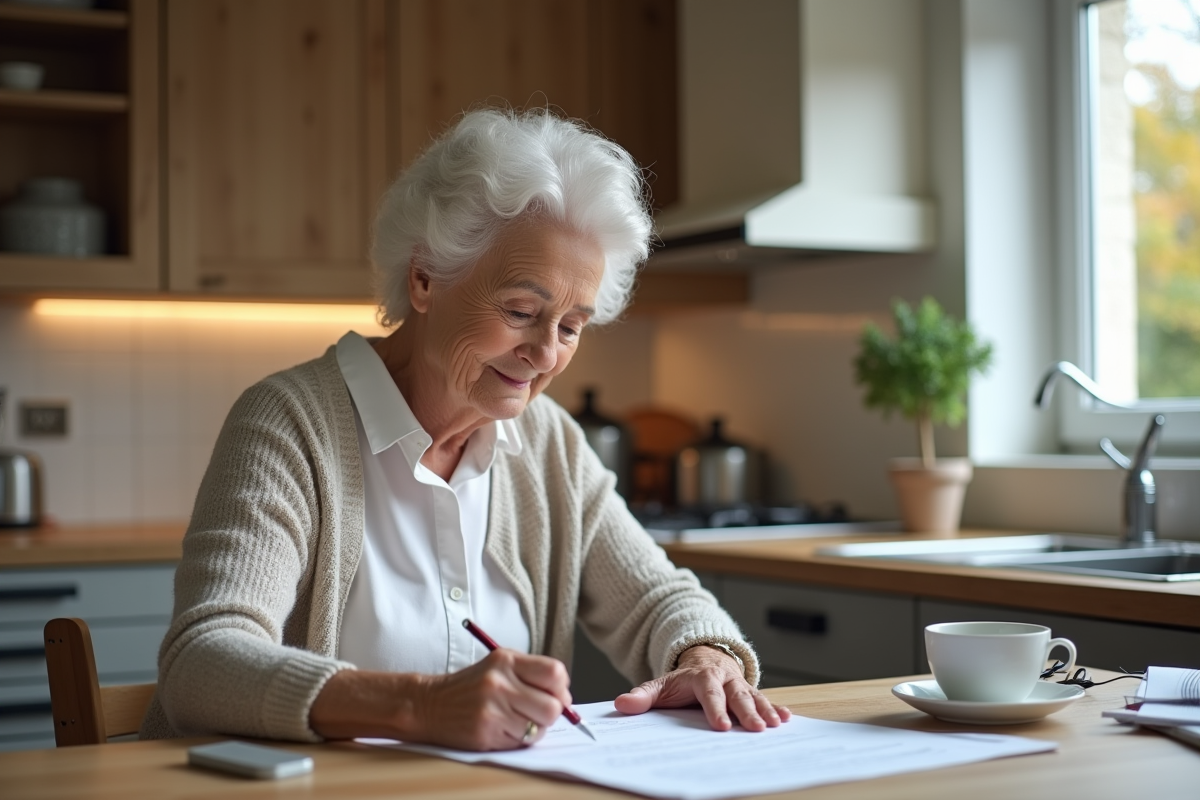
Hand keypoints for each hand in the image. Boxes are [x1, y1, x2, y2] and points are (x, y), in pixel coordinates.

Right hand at [309, 650, 571, 750]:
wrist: (429, 704)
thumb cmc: (469, 686)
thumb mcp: (498, 666)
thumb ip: (531, 674)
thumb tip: (565, 698)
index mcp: (506, 660)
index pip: (555, 672)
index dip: (562, 688)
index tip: (557, 695)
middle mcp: (500, 682)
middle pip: (553, 706)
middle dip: (552, 713)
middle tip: (539, 713)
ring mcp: (492, 708)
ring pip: (539, 728)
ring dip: (534, 728)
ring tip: (516, 721)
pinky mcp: (486, 732)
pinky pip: (521, 742)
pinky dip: (518, 739)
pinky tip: (503, 729)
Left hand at [613, 645, 791, 731]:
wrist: (703, 660)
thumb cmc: (681, 681)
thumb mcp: (659, 685)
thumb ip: (642, 696)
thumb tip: (621, 705)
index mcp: (702, 677)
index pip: (709, 693)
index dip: (715, 709)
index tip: (721, 726)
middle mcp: (724, 678)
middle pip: (737, 695)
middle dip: (747, 712)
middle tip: (756, 729)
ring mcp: (739, 684)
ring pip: (754, 696)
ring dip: (765, 710)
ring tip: (774, 725)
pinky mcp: (750, 691)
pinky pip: (764, 698)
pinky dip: (776, 708)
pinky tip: (786, 718)